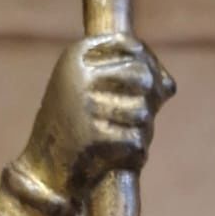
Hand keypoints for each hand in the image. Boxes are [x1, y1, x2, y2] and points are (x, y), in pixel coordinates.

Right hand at [17, 35, 174, 207]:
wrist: (44, 168)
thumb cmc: (73, 126)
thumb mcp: (90, 90)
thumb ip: (127, 79)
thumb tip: (170, 86)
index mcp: (77, 56)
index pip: (131, 47)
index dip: (150, 66)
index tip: (153, 87)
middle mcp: (80, 75)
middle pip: (142, 78)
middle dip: (149, 101)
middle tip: (140, 119)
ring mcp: (86, 105)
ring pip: (143, 113)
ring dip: (142, 132)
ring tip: (123, 140)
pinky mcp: (94, 137)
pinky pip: (136, 141)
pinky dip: (135, 154)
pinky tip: (120, 158)